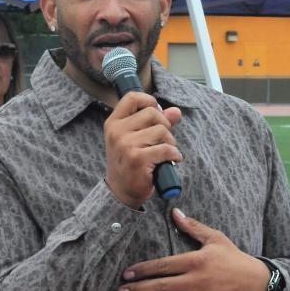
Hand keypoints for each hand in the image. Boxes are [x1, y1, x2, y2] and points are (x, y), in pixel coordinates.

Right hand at [103, 92, 182, 208]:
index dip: (149, 101)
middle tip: (163, 141)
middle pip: (152, 113)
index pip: (132, 97)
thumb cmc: (129, 164)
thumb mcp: (136, 139)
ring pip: (161, 130)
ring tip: (164, 154)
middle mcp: (117, 132)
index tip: (156, 112)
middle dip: (164, 126)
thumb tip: (176, 112)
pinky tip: (171, 161)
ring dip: (170, 142)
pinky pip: (166, 148)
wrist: (121, 193)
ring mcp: (126, 145)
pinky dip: (174, 155)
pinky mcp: (138, 159)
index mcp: (113, 123)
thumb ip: (155, 123)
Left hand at [116, 208, 271, 290]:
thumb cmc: (233, 258)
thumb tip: (174, 212)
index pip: (162, 266)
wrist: (256, 281)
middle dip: (138, 290)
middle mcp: (196, 281)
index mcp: (195, 261)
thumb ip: (192, 227)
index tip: (127, 274)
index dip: (142, 270)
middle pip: (160, 286)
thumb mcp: (215, 238)